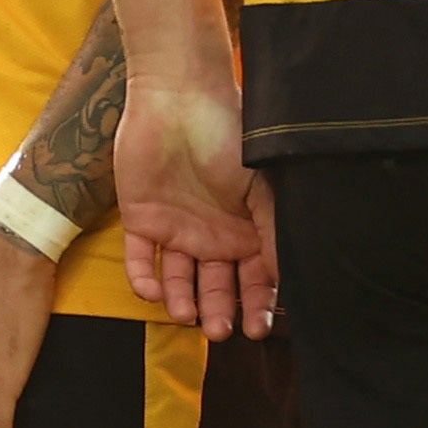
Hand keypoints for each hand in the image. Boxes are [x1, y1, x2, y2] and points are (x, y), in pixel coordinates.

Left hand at [118, 71, 277, 339]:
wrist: (179, 97)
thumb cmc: (230, 134)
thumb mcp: (263, 185)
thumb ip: (273, 232)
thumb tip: (287, 278)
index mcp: (247, 229)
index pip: (254, 279)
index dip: (257, 305)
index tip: (258, 328)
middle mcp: (214, 236)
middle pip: (217, 287)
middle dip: (221, 311)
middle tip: (221, 331)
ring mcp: (177, 230)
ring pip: (180, 281)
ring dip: (183, 302)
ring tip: (188, 316)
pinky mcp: (141, 220)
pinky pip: (141, 260)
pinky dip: (145, 280)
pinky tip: (154, 293)